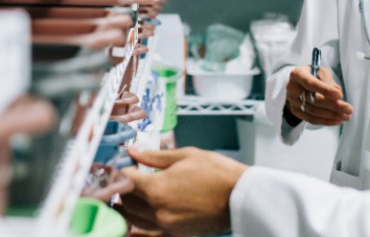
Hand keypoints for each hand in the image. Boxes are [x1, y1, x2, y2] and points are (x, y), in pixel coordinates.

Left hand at [117, 146, 247, 236]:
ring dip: (126, 207)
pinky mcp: (173, 235)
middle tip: (126, 176)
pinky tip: (132, 223)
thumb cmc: (217, 173)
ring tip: (128, 195)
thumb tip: (135, 151)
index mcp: (158, 188)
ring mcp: (164, 226)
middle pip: (125, 201)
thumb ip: (155, 156)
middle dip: (122, 187)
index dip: (120, 170)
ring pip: (131, 220)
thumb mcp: (186, 155)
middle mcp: (157, 211)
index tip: (121, 163)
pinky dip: (135, 229)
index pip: (125, 180)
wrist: (238, 196)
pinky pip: (144, 236)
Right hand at [285, 65, 352, 126]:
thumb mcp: (320, 71)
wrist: (298, 82)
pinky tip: (338, 120)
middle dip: (334, 105)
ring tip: (346, 116)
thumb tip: (338, 93)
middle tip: (349, 109)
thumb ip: (328, 80)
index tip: (340, 95)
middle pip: (314, 100)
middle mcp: (292, 88)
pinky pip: (311, 120)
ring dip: (332, 115)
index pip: (310, 83)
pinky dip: (326, 121)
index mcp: (297, 74)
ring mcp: (293, 102)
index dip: (325, 90)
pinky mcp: (296, 112)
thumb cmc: (312, 74)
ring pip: (314, 112)